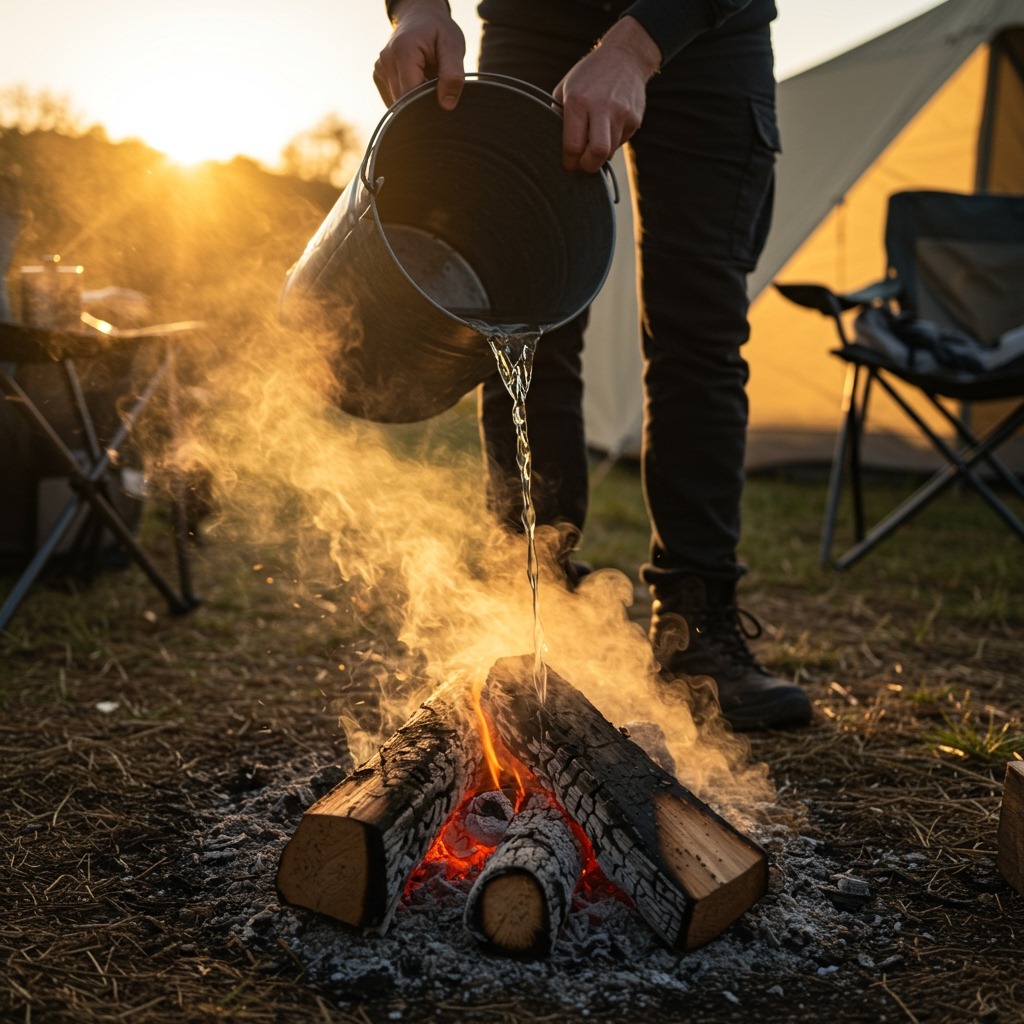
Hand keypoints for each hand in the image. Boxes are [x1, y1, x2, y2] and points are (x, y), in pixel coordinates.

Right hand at [374, 0, 465, 110]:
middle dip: (422, 99)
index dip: (428, 101)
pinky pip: (394, 100)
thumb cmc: (438, 31)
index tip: (442, 93)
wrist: (419, 17)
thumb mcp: (453, 47)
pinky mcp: (378, 76)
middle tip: (436, 81)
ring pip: (398, 103)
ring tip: (425, 76)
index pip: (412, 94)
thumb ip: (453, 75)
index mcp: (403, 51)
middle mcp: (386, 60)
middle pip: (404, 101)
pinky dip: (407, 97)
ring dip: (415, 98)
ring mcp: (379, 69)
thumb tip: (446, 105)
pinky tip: (416, 80)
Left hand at [553, 16, 661, 172]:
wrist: (626, 56)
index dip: (569, 163)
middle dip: (588, 167)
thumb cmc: (589, 75)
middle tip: (582, 163)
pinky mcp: (635, 119)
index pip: (573, 146)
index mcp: (578, 102)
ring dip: (599, 155)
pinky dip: (612, 141)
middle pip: (596, 154)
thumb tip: (553, 142)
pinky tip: (608, 125)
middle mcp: (601, 108)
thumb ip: (559, 115)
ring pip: (609, 152)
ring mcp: (621, 114)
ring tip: (594, 139)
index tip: (568, 164)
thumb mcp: (566, 88)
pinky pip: (620, 142)